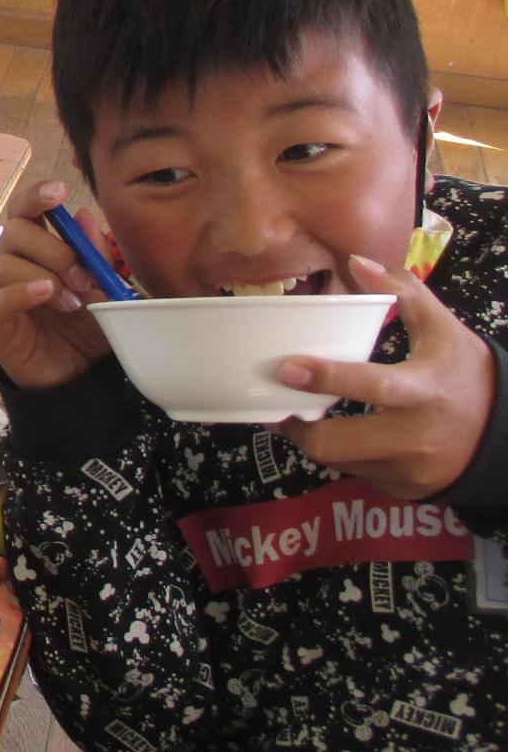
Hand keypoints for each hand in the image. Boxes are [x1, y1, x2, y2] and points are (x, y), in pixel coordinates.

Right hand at [0, 179, 117, 391]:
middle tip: (83, 276)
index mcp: (36, 246)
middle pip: (16, 232)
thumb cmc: (86, 323)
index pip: (24, 209)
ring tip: (73, 302)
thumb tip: (83, 216)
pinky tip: (48, 295)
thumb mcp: (104, 286)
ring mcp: (0, 289)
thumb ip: (96, 253)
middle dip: (55, 249)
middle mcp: (12, 260)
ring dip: (46, 276)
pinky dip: (24, 291)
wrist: (77, 372)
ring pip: (6, 262)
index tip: (58, 192)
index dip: (36, 195)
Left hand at [274, 254, 496, 500]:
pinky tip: (341, 436)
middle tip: (281, 403)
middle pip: (335, 444)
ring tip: (299, 417)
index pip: (370, 386)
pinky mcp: (402, 490)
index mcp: (422, 392)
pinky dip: (343, 457)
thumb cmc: (469, 377)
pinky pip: (356, 474)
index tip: (287, 368)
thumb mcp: (445, 332)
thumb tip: (356, 262)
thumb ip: (404, 293)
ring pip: (338, 463)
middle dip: (299, 428)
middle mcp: (412, 438)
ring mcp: (406, 470)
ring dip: (315, 442)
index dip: (326, 378)